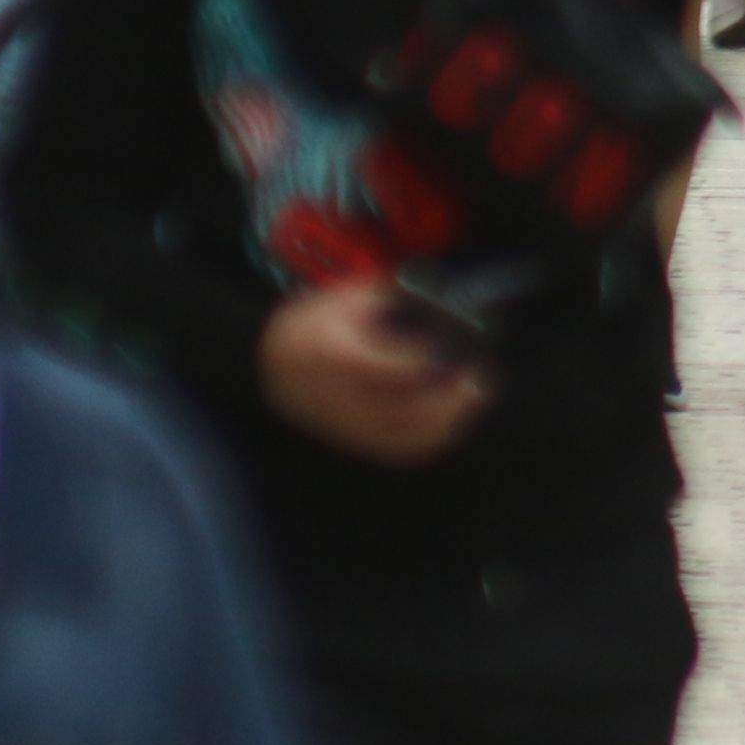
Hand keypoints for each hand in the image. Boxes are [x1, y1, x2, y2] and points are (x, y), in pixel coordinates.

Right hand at [261, 282, 493, 464]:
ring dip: (443, 424)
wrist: (264, 364)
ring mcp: (341, 423)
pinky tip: (451, 424)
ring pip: (400, 436)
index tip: (455, 348)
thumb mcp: (340, 297)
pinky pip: (393, 452)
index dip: (422, 361)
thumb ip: (386, 294)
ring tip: (473, 399)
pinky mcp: (348, 440)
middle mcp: (335, 395)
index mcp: (330, 354)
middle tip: (480, 380)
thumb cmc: (310, 325)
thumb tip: (436, 292)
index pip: (383, 366)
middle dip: (445, 400)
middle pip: (398, 409)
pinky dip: (427, 443)